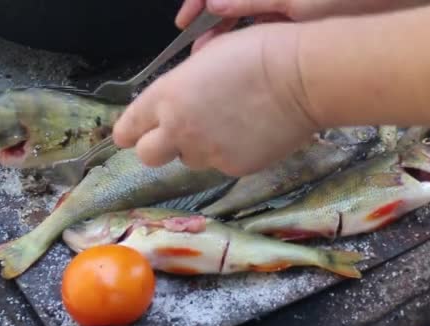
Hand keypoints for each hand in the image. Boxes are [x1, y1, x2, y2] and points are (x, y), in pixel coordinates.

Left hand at [112, 23, 319, 175]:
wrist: (301, 78)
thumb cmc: (258, 53)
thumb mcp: (207, 58)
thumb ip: (183, 87)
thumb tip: (181, 101)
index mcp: (167, 96)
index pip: (129, 127)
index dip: (130, 131)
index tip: (134, 133)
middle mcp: (179, 129)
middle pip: (148, 156)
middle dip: (157, 147)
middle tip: (177, 135)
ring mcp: (207, 153)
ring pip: (189, 160)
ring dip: (198, 147)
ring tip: (227, 126)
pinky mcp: (234, 168)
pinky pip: (221, 164)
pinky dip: (229, 153)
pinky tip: (249, 133)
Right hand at [176, 0, 419, 51]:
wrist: (388, 9)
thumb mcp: (295, 1)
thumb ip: (251, 0)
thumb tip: (214, 5)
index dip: (198, 4)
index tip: (185, 23)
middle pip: (229, 9)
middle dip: (211, 31)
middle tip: (199, 55)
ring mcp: (282, 13)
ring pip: (243, 29)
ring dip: (227, 46)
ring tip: (216, 67)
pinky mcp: (292, 33)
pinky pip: (261, 41)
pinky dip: (248, 54)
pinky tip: (241, 71)